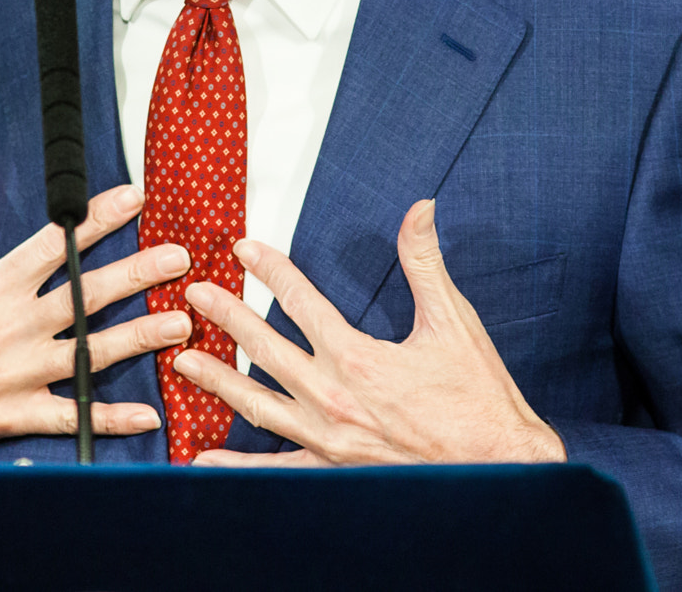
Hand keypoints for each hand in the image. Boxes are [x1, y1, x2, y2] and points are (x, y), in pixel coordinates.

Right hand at [0, 146, 193, 462]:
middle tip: (180, 257)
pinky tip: (148, 416)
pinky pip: (67, 418)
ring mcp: (11, 378)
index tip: (135, 197)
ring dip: (138, 339)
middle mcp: (6, 332)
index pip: (52, 245)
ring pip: (87, 355)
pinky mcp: (7, 418)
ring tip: (181, 324)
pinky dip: (108, 418)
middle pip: (83, 297)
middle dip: (136, 274)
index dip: (96, 218)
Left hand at [173, 198, 565, 466]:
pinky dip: (237, 465)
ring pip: (258, 404)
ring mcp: (328, 440)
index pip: (301, 302)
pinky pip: (275, 470)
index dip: (270, 270)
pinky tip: (202, 458)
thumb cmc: (478, 398)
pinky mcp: (333, 472)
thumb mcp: (454, 322)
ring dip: (217, 381)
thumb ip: (425, 263)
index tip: (243, 249)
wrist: (498, 470)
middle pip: (264, 349)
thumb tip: (420, 209)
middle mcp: (333, 399)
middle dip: (226, 317)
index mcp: (357, 358)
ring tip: (183, 363)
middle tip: (193, 294)